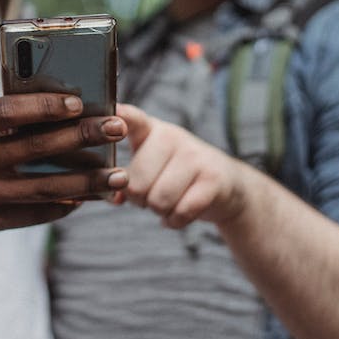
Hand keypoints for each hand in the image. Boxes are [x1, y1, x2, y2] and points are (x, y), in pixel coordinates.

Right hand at [0, 93, 127, 242]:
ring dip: (87, 182)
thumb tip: (36, 103)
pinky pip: (33, 215)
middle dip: (83, 136)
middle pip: (37, 148)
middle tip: (116, 128)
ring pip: (45, 187)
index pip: (7, 112)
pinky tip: (87, 199)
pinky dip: (62, 207)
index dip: (45, 106)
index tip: (79, 102)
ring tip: (119, 176)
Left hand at [113, 103, 245, 228]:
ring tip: (170, 201)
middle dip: (140, 200)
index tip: (113, 117)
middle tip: (153, 195)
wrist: (226, 186)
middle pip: (136, 183)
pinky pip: (181, 212)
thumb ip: (125, 179)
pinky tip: (181, 212)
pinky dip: (176, 221)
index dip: (121, 116)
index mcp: (150, 130)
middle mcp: (172, 136)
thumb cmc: (175, 178)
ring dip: (160, 212)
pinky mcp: (214, 178)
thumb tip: (115, 197)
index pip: (133, 119)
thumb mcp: (149, 168)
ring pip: (159, 201)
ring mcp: (195, 155)